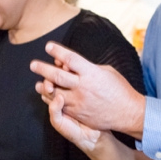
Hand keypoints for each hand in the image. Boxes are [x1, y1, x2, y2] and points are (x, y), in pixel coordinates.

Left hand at [29, 43, 146, 138]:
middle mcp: (83, 86)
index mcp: (92, 72)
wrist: (128, 113)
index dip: (57, 51)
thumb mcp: (107, 72)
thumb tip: (73, 65)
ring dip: (44, 87)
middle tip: (33, 65)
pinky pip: (60, 106)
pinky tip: (48, 97)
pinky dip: (52, 100)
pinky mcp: (78, 113)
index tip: (48, 46)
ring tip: (38, 84)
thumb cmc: (119, 89)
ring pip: (55, 92)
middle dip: (43, 68)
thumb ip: (88, 68)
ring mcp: (79, 101)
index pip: (70, 58)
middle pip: (57, 75)